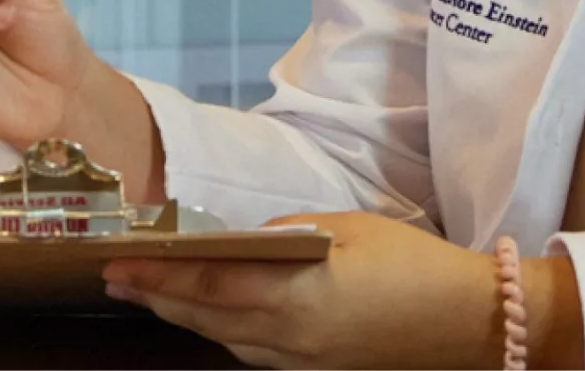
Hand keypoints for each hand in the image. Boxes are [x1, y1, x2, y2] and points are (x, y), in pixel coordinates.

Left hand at [100, 212, 508, 368]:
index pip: (206, 287)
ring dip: (184, 317)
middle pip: (205, 318)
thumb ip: (286, 235)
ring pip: (224, 339)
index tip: (117, 265)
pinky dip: (222, 331)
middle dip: (156, 298)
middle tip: (115, 280)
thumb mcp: (346, 228)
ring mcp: (302, 362)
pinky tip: (209, 315)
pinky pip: (253, 352)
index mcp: (296, 297)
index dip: (156, 277)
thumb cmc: (411, 264)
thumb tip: (242, 242)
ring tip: (150, 294)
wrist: (469, 322)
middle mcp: (290, 338)